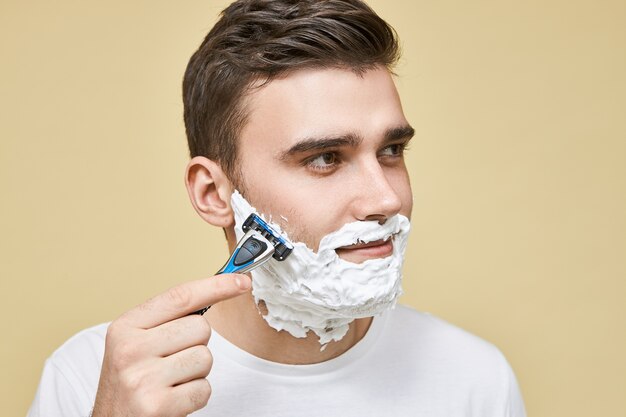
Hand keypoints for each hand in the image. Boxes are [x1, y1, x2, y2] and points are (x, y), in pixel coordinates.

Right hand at [91, 273, 250, 416]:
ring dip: (197, 373)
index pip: (180, 297)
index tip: (241, 281)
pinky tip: (173, 400)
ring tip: (171, 382)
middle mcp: (130, 350)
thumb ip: (169, 318)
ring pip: (206, 357)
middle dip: (197, 344)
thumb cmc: (130, 382)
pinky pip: (204, 389)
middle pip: (200, 328)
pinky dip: (195, 396)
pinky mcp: (157, 406)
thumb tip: (220, 287)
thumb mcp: (136, 343)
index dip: (216, 286)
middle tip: (172, 362)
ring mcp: (142, 378)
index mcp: (125, 327)